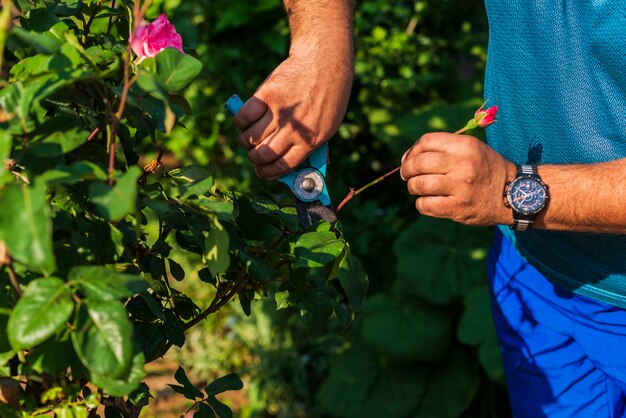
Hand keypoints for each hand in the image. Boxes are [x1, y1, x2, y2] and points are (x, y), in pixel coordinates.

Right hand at [232, 49, 352, 179]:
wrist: (323, 61)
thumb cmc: (329, 95)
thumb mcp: (329, 125)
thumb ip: (312, 145)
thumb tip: (296, 167)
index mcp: (311, 140)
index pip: (282, 166)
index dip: (268, 173)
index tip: (261, 172)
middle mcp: (294, 129)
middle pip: (263, 155)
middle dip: (254, 160)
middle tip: (254, 155)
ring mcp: (279, 112)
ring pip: (249, 138)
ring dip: (245, 142)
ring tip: (248, 138)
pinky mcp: (266, 95)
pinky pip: (243, 117)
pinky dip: (240, 123)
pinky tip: (245, 122)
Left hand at [400, 133, 515, 225]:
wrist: (515, 194)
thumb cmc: (486, 169)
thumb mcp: (472, 149)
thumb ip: (444, 148)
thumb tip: (407, 158)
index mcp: (465, 145)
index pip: (426, 141)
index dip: (412, 151)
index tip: (409, 159)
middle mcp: (463, 164)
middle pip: (419, 163)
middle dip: (407, 170)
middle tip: (407, 176)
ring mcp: (461, 187)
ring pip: (420, 184)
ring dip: (413, 187)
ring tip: (417, 189)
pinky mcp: (459, 208)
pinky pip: (426, 205)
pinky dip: (421, 204)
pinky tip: (428, 202)